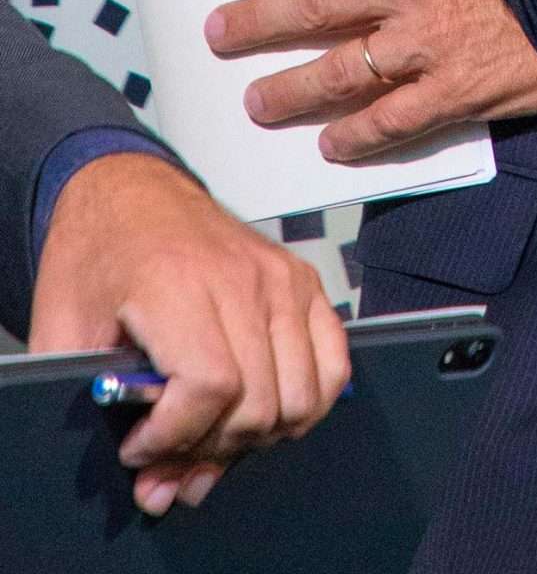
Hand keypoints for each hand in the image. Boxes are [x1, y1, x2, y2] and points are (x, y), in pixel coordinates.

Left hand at [28, 152, 346, 516]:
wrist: (131, 193)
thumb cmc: (97, 255)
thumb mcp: (64, 328)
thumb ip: (94, 405)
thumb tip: (149, 481)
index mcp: (177, 281)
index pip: (210, 386)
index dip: (173, 439)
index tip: (137, 446)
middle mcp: (242, 277)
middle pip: (257, 404)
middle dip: (207, 450)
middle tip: (167, 454)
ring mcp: (281, 278)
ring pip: (299, 397)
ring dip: (254, 438)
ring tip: (210, 433)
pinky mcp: (303, 280)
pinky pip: (334, 365)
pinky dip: (304, 406)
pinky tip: (261, 412)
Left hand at [208, 0, 536, 162]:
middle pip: (314, 3)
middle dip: (258, 20)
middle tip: (221, 33)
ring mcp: (429, 41)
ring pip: (338, 70)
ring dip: (289, 88)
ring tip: (257, 102)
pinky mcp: (456, 90)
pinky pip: (389, 121)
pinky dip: (354, 136)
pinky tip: (330, 145)